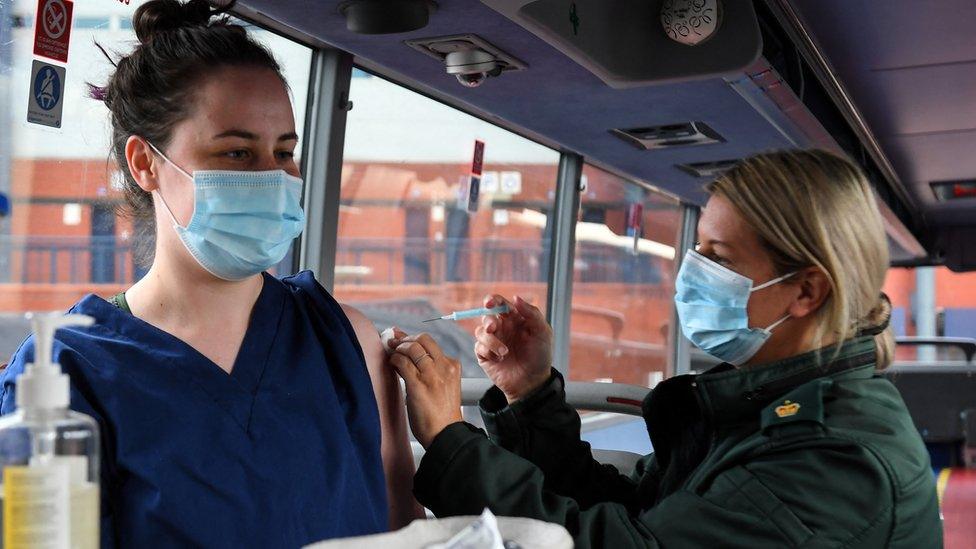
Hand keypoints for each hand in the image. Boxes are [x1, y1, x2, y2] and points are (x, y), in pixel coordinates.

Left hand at [386, 332, 463, 447]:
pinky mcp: (419, 385)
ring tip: (391, 353)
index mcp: (452, 366)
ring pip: (412, 348)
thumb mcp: (444, 386)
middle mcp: (444, 367)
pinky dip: (394, 359)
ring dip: (398, 348)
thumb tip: (408, 355)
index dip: (412, 338)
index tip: (401, 337)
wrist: (445, 434)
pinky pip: (403, 363)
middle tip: (393, 343)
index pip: (430, 343)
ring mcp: (432, 375)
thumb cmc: (441, 414)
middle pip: (422, 339)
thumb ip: (431, 370)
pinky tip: (391, 364)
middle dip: (405, 339)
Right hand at [475, 295, 552, 403]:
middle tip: (493, 328)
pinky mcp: (485, 355)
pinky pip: (478, 347)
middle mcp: (502, 328)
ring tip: (504, 353)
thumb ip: (532, 313)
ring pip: (480, 331)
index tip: (490, 303)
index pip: (500, 303)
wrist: (532, 382)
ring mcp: (492, 341)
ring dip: (491, 341)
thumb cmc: (540, 356)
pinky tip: (499, 360)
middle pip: (487, 316)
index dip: (492, 300)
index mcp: (514, 319)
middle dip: (488, 320)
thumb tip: (516, 297)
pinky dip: (488, 352)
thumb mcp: (542, 332)